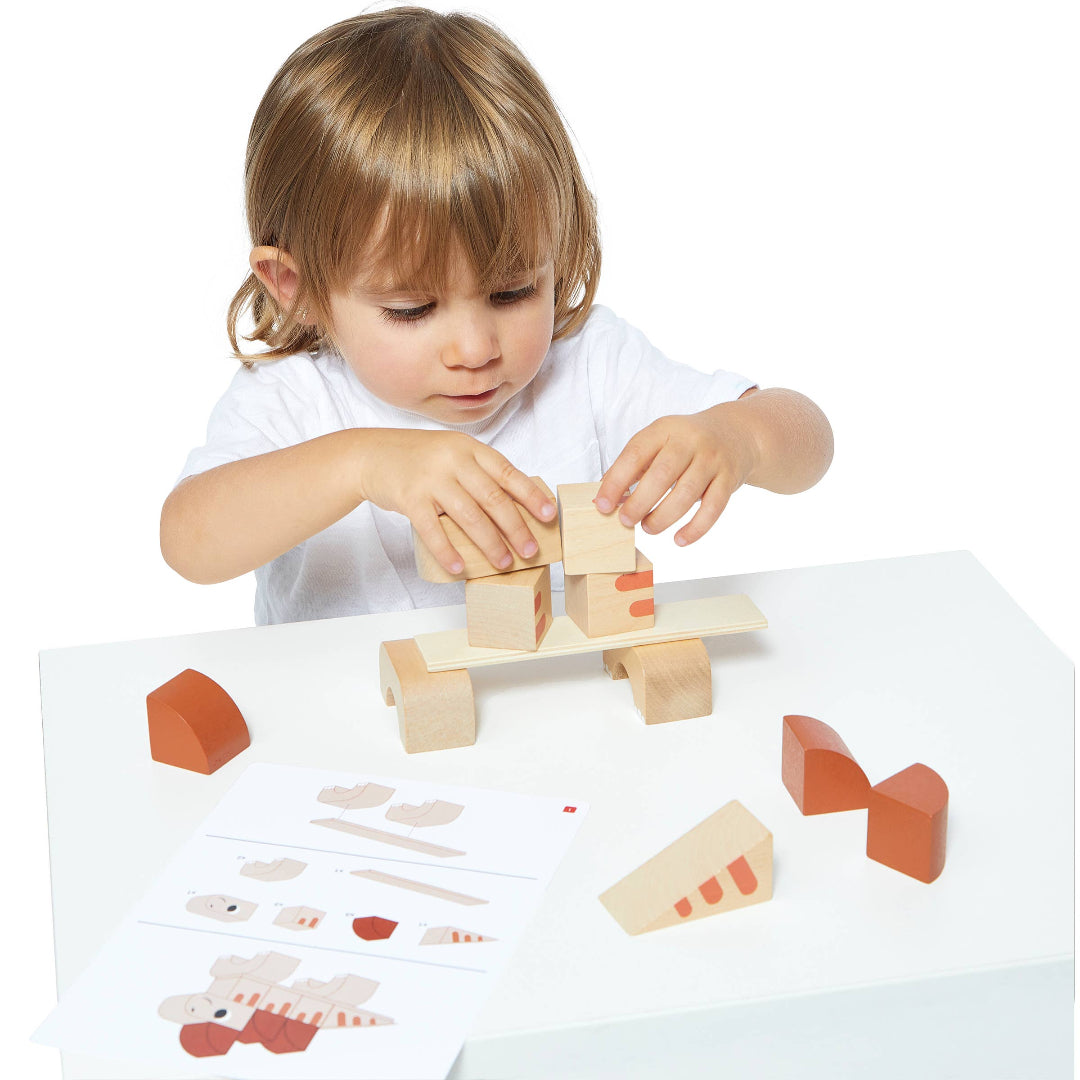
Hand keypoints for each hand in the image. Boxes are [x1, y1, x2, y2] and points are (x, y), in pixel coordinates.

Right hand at [356, 429, 556, 574]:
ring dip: (490, 543)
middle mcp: (453, 460)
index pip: (507, 473)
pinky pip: (432, 530)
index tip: (549, 515)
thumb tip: (516, 504)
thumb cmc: (419, 458)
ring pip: (469, 516)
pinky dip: (448, 551)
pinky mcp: (410, 498)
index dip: (531, 496)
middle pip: (493, 498)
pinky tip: (460, 567)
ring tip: (504, 563)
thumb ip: (479, 471)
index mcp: (470, 448)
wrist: (371, 454)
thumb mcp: (453, 452)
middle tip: (531, 550)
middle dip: (516, 528)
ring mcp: (431, 479)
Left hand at [594, 409, 756, 545]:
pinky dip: (695, 528)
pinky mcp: (729, 479)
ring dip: (663, 517)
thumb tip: (603, 500)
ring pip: (686, 494)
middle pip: (662, 475)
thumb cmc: (687, 443)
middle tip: (625, 521)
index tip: (603, 505)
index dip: (616, 481)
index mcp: (664, 429)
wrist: (735, 433)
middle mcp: (690, 441)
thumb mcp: (658, 442)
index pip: (635, 454)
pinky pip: (713, 508)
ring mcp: (712, 460)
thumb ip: (632, 468)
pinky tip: (679, 540)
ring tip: (648, 528)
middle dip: (639, 502)